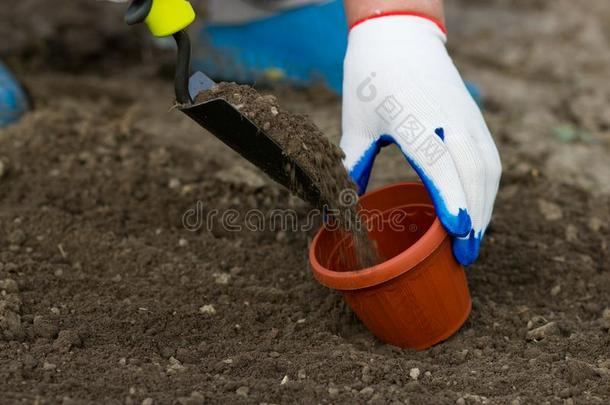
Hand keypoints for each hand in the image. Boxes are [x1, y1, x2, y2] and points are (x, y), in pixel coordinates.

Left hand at [340, 15, 501, 264]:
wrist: (399, 37)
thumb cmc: (370, 81)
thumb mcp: (356, 124)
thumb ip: (353, 166)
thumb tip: (341, 208)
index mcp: (414, 120)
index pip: (440, 162)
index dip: (451, 196)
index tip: (458, 229)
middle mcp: (448, 120)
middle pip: (472, 173)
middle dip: (474, 216)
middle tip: (464, 256)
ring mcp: (466, 118)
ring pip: (487, 169)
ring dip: (485, 207)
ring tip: (473, 241)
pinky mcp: (474, 119)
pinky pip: (489, 158)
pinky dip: (487, 189)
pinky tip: (479, 209)